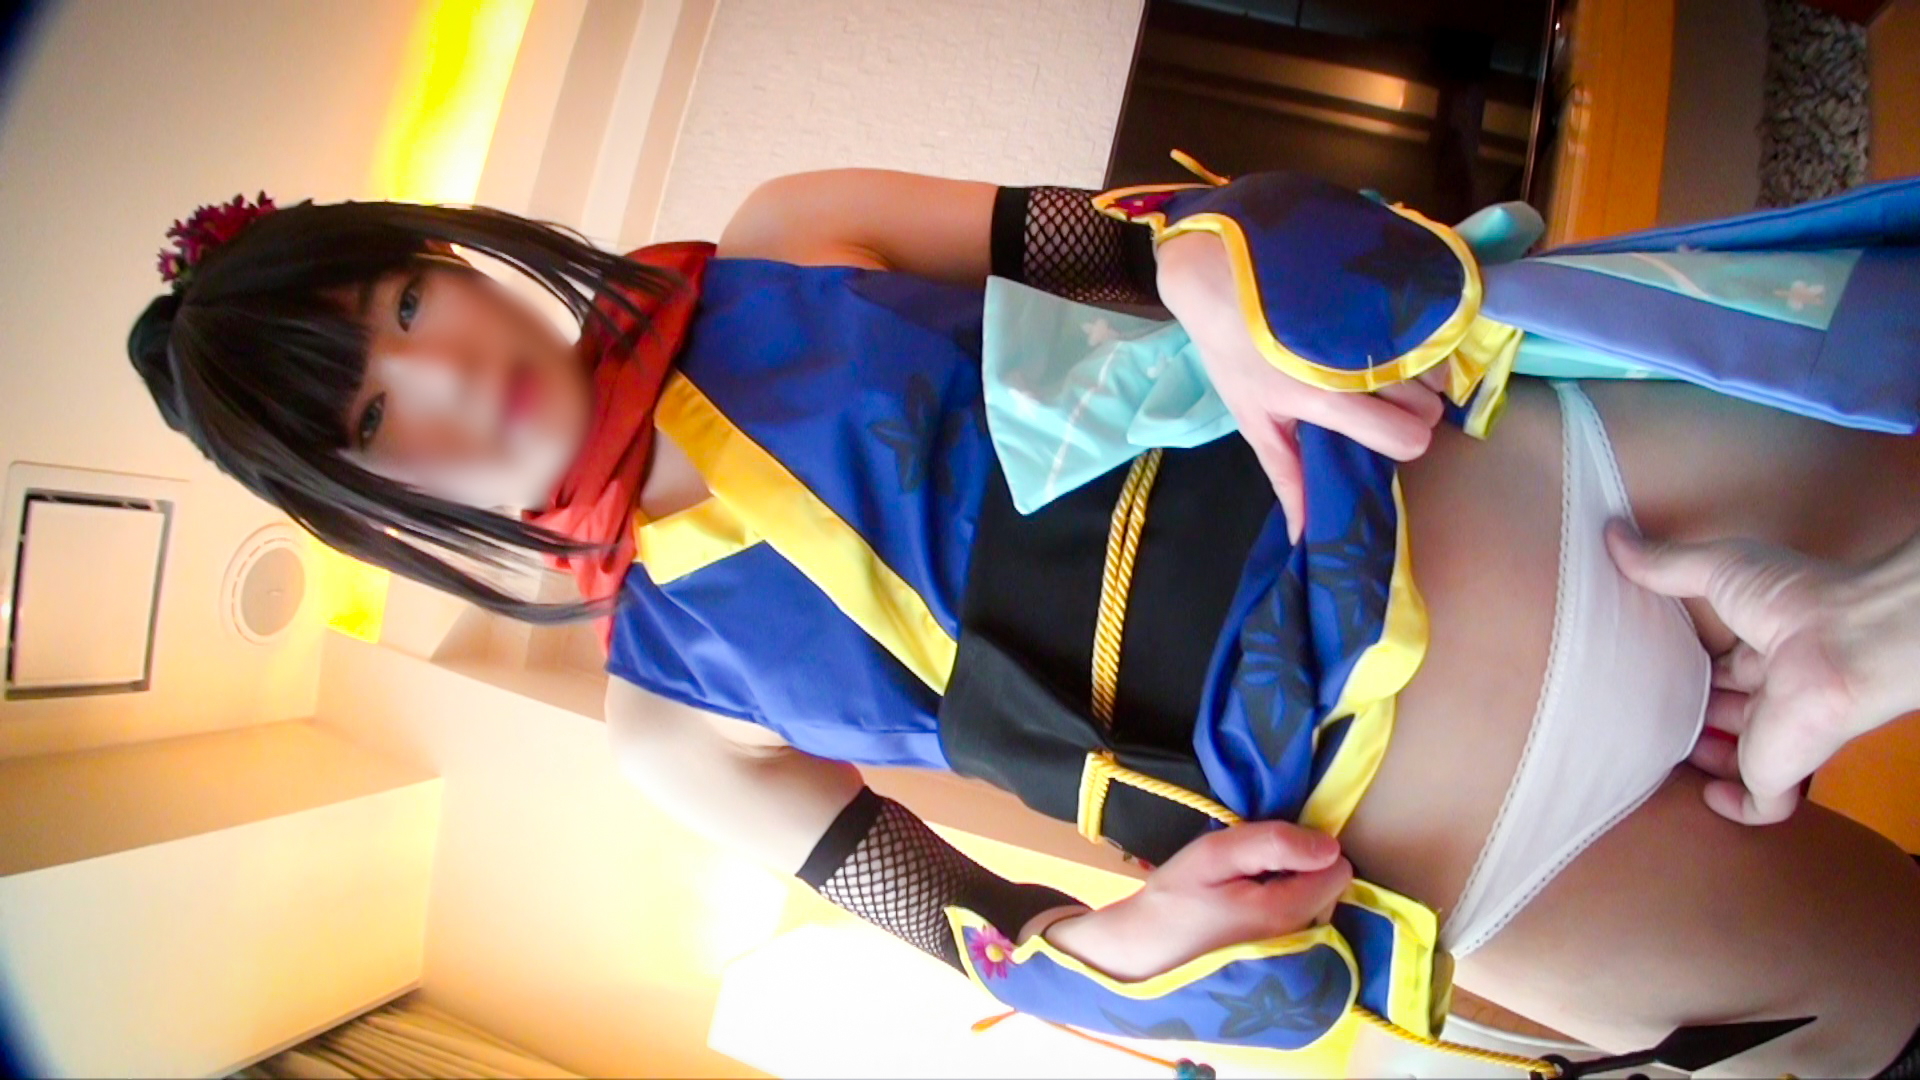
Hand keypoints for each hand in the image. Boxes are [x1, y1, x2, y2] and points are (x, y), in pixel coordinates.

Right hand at [1038, 821, 1351, 980]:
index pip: (1337, 870)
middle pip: (1329, 891)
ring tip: (1244, 897)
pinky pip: (1303, 930)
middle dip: (1298, 874)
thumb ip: (1274, 843)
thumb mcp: (1214, 855)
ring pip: (1317, 910)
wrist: (1142, 953)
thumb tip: (1331, 846)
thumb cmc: (1174, 899)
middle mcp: (1302, 942)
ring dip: (1290, 895)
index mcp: (1287, 912)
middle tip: (1249, 875)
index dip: (1307, 852)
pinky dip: (1282, 918)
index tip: (1270, 854)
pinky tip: (1247, 919)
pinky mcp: (1285, 972)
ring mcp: (1296, 963)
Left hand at [1156, 231, 1446, 536]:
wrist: (1218, 271)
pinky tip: (1391, 335)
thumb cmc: (1234, 353)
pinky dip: (1422, 335)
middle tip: (1379, 401)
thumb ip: (1287, 475)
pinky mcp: (1382, 283)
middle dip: (1414, 409)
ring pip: (1435, 362)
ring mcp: (1376, 316)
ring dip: (1419, 371)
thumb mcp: (1254, 419)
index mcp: (1327, 396)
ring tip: (1381, 365)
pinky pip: (1429, 320)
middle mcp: (1359, 358)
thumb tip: (1302, 534)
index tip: (1382, 433)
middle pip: (1429, 403)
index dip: (1404, 441)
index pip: (1409, 437)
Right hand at [1606, 521, 1919, 824]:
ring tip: (1659, 752)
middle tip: (1644, 715)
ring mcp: (1777, 733)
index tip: (1654, 670)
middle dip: (1694, 715)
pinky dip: (1736, 806)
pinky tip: (1707, 794)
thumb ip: (1665, 562)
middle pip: (1728, 711)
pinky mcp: (1778, 768)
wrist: (1846, 641)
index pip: (1724, 665)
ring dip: (1707, 758)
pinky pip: (1761, 803)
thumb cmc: (1793, 597)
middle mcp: (1772, 690)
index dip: (1693, 670)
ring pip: (1741, 757)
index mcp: (1764, 645)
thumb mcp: (1718, 567)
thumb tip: (1611, 535)